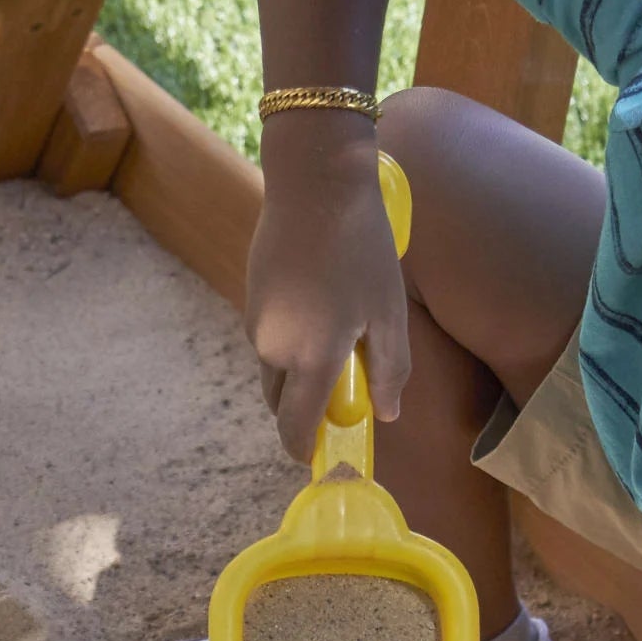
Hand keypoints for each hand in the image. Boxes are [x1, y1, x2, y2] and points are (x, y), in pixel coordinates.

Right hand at [243, 127, 410, 462]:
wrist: (314, 184)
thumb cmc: (360, 246)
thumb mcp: (389, 311)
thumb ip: (391, 369)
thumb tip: (388, 413)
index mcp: (312, 358)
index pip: (296, 426)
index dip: (303, 449)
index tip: (314, 457)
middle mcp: (274, 350)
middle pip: (281, 401)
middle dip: (303, 408)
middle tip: (340, 390)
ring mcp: (256, 325)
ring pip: (274, 368)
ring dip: (297, 370)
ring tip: (335, 333)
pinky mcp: (250, 300)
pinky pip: (268, 337)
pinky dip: (288, 340)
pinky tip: (317, 303)